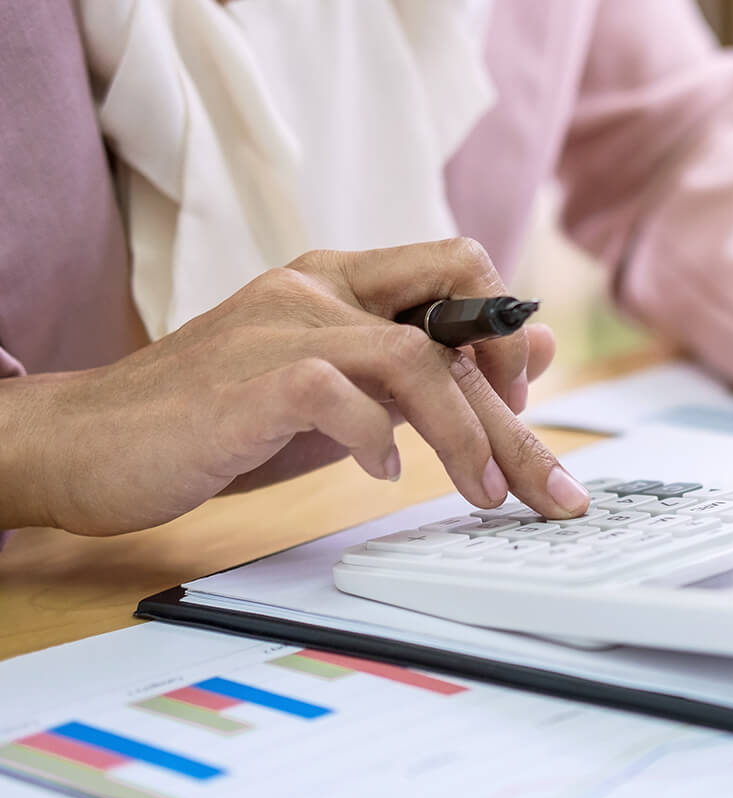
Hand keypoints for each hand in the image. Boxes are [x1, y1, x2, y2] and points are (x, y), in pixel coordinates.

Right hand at [1, 239, 588, 535]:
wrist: (86, 442)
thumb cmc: (217, 419)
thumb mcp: (343, 389)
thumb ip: (429, 364)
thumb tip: (540, 343)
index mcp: (341, 280)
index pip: (461, 271)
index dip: (508, 338)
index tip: (519, 408)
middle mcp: (317, 287)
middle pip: (455, 325)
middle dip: (515, 419)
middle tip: (550, 492)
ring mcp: (279, 328)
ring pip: (413, 358)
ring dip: (465, 435)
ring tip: (483, 494)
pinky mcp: (246, 382)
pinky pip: (335, 394)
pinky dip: (374, 438)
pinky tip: (382, 473)